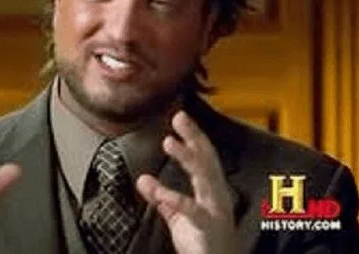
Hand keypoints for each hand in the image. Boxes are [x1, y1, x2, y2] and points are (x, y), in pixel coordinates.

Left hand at [136, 111, 236, 253]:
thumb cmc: (203, 241)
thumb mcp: (180, 216)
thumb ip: (163, 198)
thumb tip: (142, 179)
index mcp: (211, 190)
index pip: (204, 156)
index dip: (193, 136)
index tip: (181, 117)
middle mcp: (216, 195)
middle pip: (208, 159)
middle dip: (195, 136)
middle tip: (180, 117)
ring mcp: (215, 210)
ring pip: (205, 177)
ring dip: (188, 157)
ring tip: (169, 141)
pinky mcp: (208, 227)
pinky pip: (192, 210)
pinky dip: (174, 198)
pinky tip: (157, 189)